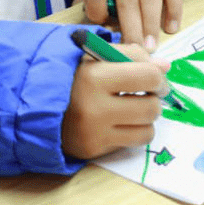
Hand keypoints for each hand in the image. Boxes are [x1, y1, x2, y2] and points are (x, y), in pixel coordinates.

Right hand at [62, 43, 170, 159]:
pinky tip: (127, 122)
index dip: (158, 77)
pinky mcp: (94, 149)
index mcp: (94, 76)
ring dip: (147, 117)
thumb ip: (131, 55)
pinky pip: (134, 143)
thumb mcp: (96, 56)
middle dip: (155, 99)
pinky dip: (137, 132)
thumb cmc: (73, 75)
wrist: (37, 103)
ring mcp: (94, 131)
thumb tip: (166, 67)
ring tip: (136, 108)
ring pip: (147, 129)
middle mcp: (94, 107)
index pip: (148, 76)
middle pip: (151, 107)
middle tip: (148, 94)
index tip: (156, 79)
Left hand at [75, 0, 182, 49]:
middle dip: (131, 29)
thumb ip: (87, 0)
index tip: (102, 23)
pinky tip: (171, 28)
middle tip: (134, 51)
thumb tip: (78, 28)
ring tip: (151, 46)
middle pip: (127, 2)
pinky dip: (174, 11)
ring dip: (151, 25)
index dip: (97, 9)